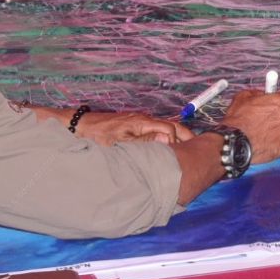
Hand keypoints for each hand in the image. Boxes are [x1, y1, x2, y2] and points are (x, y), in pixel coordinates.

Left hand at [75, 111, 193, 144]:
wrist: (81, 126)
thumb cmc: (98, 136)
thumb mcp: (120, 142)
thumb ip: (144, 141)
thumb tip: (167, 140)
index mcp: (143, 123)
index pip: (170, 130)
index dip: (176, 144)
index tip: (177, 158)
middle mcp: (145, 120)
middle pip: (173, 126)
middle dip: (187, 138)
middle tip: (199, 150)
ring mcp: (141, 122)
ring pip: (167, 128)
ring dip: (179, 138)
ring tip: (189, 151)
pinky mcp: (136, 126)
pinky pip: (158, 131)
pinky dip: (169, 138)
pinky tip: (169, 148)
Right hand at [221, 87, 279, 163]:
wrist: (234, 144)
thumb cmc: (237, 121)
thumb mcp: (242, 98)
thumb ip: (257, 93)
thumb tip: (263, 94)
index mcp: (279, 101)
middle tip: (270, 118)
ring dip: (279, 129)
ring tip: (264, 132)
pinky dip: (277, 141)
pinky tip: (265, 142)